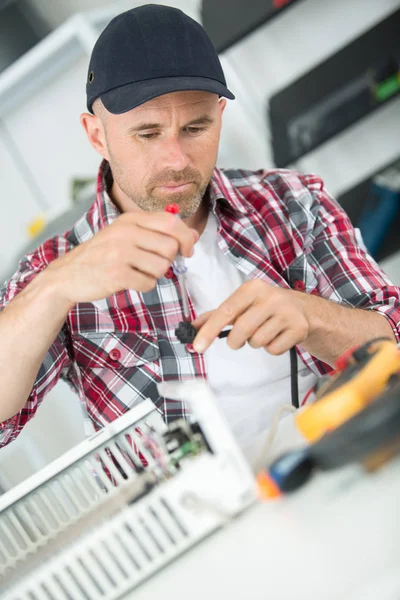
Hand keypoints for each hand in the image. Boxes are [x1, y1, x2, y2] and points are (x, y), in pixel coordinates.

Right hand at [44, 211, 197, 304]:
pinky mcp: (117, 274)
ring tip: (136, 271)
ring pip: (162, 267)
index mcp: (130, 219)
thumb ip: (159, 232)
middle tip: (152, 263)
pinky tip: (129, 281)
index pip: (172, 221)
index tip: (187, 250)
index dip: (186, 237)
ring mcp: (120, 253)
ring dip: (154, 274)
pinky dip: (143, 286)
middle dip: (169, 260)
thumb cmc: (102, 255)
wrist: (68, 274)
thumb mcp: (127, 235)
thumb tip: (192, 233)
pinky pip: (149, 283)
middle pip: (171, 246)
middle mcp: (126, 232)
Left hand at [191, 279, 309, 354]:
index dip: (209, 330)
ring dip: (255, 343)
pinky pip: (273, 349)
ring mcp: (287, 313)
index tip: (198, 346)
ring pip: (257, 342)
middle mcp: (270, 297)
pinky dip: (271, 348)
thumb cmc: (265, 307)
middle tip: (239, 339)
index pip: (225, 311)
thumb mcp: (242, 304)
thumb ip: (217, 315)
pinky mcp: (298, 328)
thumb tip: (193, 327)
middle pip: (241, 330)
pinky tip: (277, 336)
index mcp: (252, 288)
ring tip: (264, 331)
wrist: (303, 309)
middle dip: (235, 341)